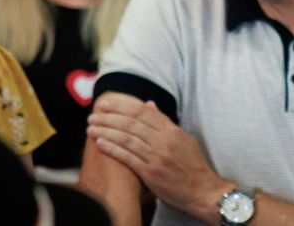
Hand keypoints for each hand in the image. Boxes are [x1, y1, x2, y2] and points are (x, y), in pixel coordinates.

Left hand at [88, 94, 227, 219]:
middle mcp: (164, 141)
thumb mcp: (182, 139)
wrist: (202, 189)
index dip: (123, 107)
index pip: (144, 113)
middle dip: (110, 117)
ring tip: (91, 127)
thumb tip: (149, 105)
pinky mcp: (151, 173)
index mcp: (172, 131)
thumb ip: (164, 123)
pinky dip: (113, 149)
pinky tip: (100, 143)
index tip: (107, 104)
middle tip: (94, 114)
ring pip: (127, 139)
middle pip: (132, 124)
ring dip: (106, 132)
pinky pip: (128, 158)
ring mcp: (157, 157)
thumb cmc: (192, 164)